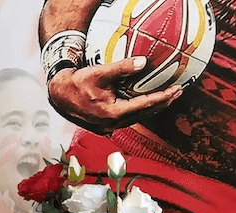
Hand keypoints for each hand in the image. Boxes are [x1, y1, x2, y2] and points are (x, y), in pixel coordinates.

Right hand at [48, 58, 182, 134]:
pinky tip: (144, 106)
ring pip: (135, 119)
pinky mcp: (102, 127)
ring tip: (165, 99)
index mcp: (111, 114)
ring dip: (150, 109)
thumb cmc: (77, 84)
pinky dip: (137, 113)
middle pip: (142, 115)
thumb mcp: (100, 73)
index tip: (176, 90)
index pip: (144, 106)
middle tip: (177, 93)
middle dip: (161, 104)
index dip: (162, 98)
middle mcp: (110, 124)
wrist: (59, 95)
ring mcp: (105, 128)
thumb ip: (122, 68)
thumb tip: (143, 62)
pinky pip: (125, 120)